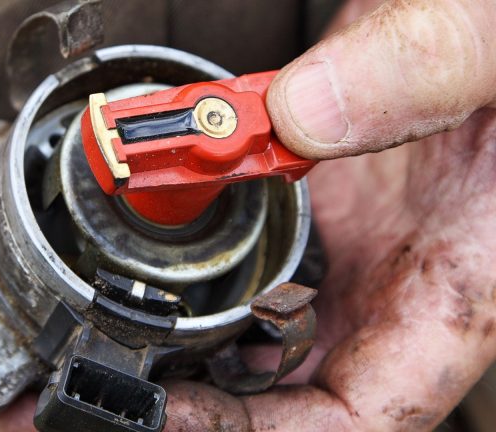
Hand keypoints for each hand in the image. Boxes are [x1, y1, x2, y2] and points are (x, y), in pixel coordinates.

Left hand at [0, 0, 495, 429]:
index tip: (170, 413)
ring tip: (101, 336)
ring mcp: (356, 240)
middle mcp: (399, 273)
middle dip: (193, 403)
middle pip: (289, 387)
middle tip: (94, 384)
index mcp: (458, 276)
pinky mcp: (324, 201)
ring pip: (264, 325)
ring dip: (187, 339)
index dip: (260, 431)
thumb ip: (419, 73)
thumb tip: (301, 114)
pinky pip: (256, 256)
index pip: (360, 414)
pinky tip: (150, 262)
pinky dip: (203, 265)